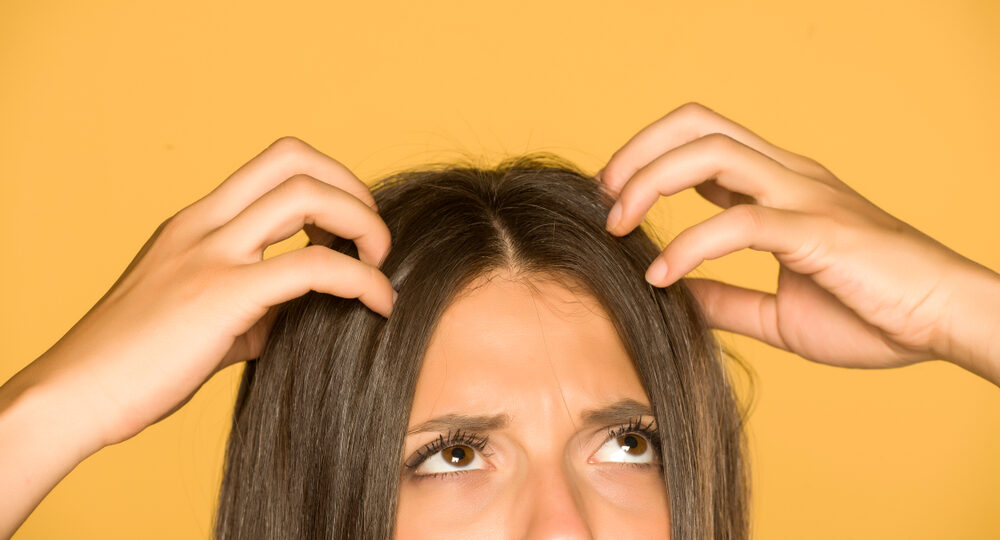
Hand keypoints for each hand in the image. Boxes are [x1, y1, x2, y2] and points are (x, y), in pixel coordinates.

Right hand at [16, 136, 395, 448]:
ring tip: (380, 265)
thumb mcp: (199, 315)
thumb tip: (302, 311)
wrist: (74, 396)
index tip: (347, 230)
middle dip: (351, 188)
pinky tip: (380, 305)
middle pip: (294, 158)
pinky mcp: (223, 295)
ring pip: (306, 194)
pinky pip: (313, 265)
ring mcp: (211, 254)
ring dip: (363, 222)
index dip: (327, 183)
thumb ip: (252, 302)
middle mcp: (203, 225)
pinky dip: (361, 278)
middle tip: (372, 239)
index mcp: (195, 224)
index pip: (275, 164)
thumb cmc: (134, 364)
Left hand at [599, 102, 998, 376]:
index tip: (615, 198)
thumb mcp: (779, 312)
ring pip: (712, 153)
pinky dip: (689, 246)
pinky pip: (740, 222)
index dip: (649, 158)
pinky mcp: (817, 231)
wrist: (947, 323)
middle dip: (639, 151)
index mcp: (781, 187)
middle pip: (699, 125)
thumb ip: (726, 300)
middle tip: (605, 199)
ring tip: (619, 226)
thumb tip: (674, 297)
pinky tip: (663, 277)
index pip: (703, 140)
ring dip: (651, 182)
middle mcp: (789, 177)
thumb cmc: (875, 313)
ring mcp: (804, 197)